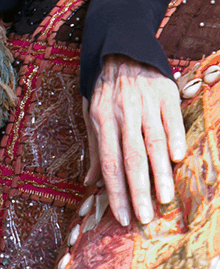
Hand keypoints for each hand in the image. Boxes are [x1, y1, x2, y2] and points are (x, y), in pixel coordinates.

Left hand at [84, 54, 186, 226]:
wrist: (122, 50)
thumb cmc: (105, 88)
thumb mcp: (91, 114)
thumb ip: (95, 148)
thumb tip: (90, 181)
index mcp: (102, 120)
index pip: (108, 162)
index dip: (115, 191)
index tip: (122, 216)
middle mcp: (122, 114)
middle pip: (130, 157)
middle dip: (137, 190)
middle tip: (144, 217)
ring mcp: (144, 104)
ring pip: (152, 142)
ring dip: (158, 173)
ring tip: (163, 199)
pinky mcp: (165, 95)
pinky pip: (171, 120)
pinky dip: (174, 138)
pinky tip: (178, 158)